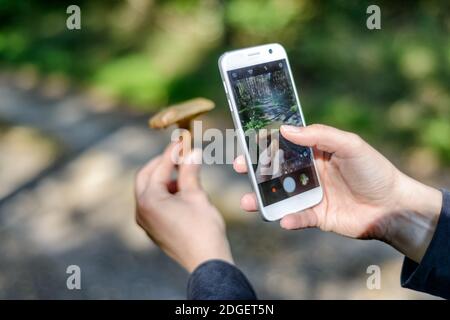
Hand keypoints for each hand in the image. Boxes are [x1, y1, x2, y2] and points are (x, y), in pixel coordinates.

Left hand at [135, 142, 232, 271]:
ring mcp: (146, 221)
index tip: (182, 141)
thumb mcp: (196, 195)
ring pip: (148, 190)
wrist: (206, 261)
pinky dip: (164, 192)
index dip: (172, 153)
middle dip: (162, 164)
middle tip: (179, 154)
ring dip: (163, 178)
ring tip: (184, 173)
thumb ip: (190, 171)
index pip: (159, 168)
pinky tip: (181, 191)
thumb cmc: (203, 229)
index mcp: (149, 200)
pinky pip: (153, 203)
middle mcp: (141, 210)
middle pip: (145, 177)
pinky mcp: (153, 229)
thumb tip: (192, 152)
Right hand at [234, 124, 441, 261]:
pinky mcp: (316, 216)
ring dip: (263, 198)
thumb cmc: (373, 170)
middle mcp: (308, 173)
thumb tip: (285, 129)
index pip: (284, 146)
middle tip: (240, 167)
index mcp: (314, 152)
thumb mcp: (350, 145)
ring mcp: (310, 195)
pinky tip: (284, 220)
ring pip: (280, 195)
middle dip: (255, 170)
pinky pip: (297, 217)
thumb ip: (319, 135)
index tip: (247, 141)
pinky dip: (289, 219)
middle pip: (275, 170)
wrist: (392, 205)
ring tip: (248, 201)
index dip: (265, 143)